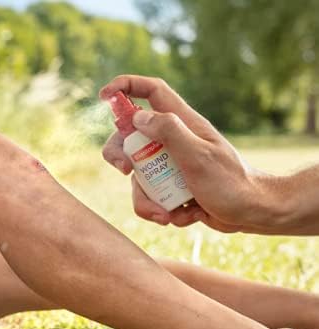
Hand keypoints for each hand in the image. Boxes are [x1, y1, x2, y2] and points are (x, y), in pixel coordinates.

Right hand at [100, 75, 295, 234]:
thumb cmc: (231, 182)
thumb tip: (138, 117)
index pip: (150, 91)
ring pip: (137, 174)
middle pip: (130, 136)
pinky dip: (161, 210)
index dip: (125, 86)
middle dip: (120, 155)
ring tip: (167, 214)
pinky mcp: (170, 185)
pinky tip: (186, 215)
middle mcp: (172, 139)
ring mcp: (169, 163)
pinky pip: (150, 196)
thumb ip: (169, 132)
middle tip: (125, 171)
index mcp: (181, 122)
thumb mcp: (199, 156)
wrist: (251, 213)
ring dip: (146, 199)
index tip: (103, 96)